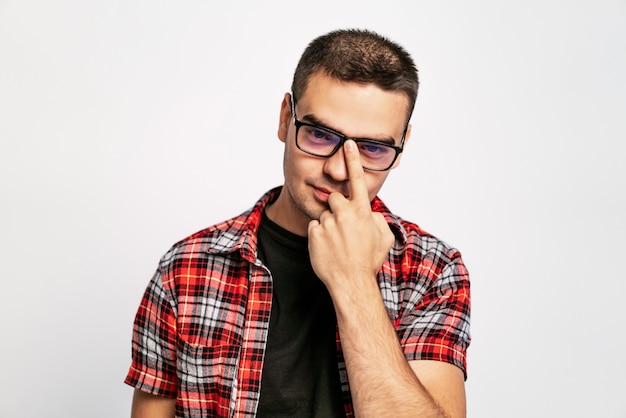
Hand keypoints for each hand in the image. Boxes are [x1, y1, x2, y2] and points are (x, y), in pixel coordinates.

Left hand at [308, 140, 394, 294]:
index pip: (357, 180)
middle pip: (335, 198)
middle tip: (343, 229)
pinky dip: (319, 236)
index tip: (348, 143)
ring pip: (325, 215)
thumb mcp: (383, 238)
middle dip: (337, 209)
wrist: (350, 282)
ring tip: (337, 244)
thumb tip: (371, 214)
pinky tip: (327, 249)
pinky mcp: (314, 233)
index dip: (353, 160)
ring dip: (329, 226)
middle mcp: (345, 214)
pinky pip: (315, 227)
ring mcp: (328, 223)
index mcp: (363, 212)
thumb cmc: (368, 261)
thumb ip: (378, 220)